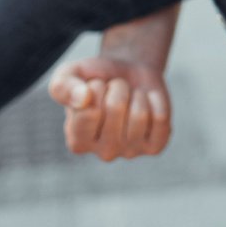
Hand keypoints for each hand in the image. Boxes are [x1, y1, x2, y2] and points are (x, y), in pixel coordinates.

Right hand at [48, 54, 172, 161]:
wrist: (127, 73)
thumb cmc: (94, 77)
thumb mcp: (69, 75)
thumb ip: (64, 86)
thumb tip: (83, 98)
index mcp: (77, 142)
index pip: (89, 110)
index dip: (95, 87)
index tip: (94, 87)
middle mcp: (103, 153)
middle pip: (116, 108)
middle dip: (118, 87)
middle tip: (116, 90)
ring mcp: (131, 152)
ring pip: (140, 114)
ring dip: (136, 94)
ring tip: (130, 97)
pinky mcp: (155, 147)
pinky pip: (161, 118)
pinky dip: (155, 99)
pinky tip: (147, 102)